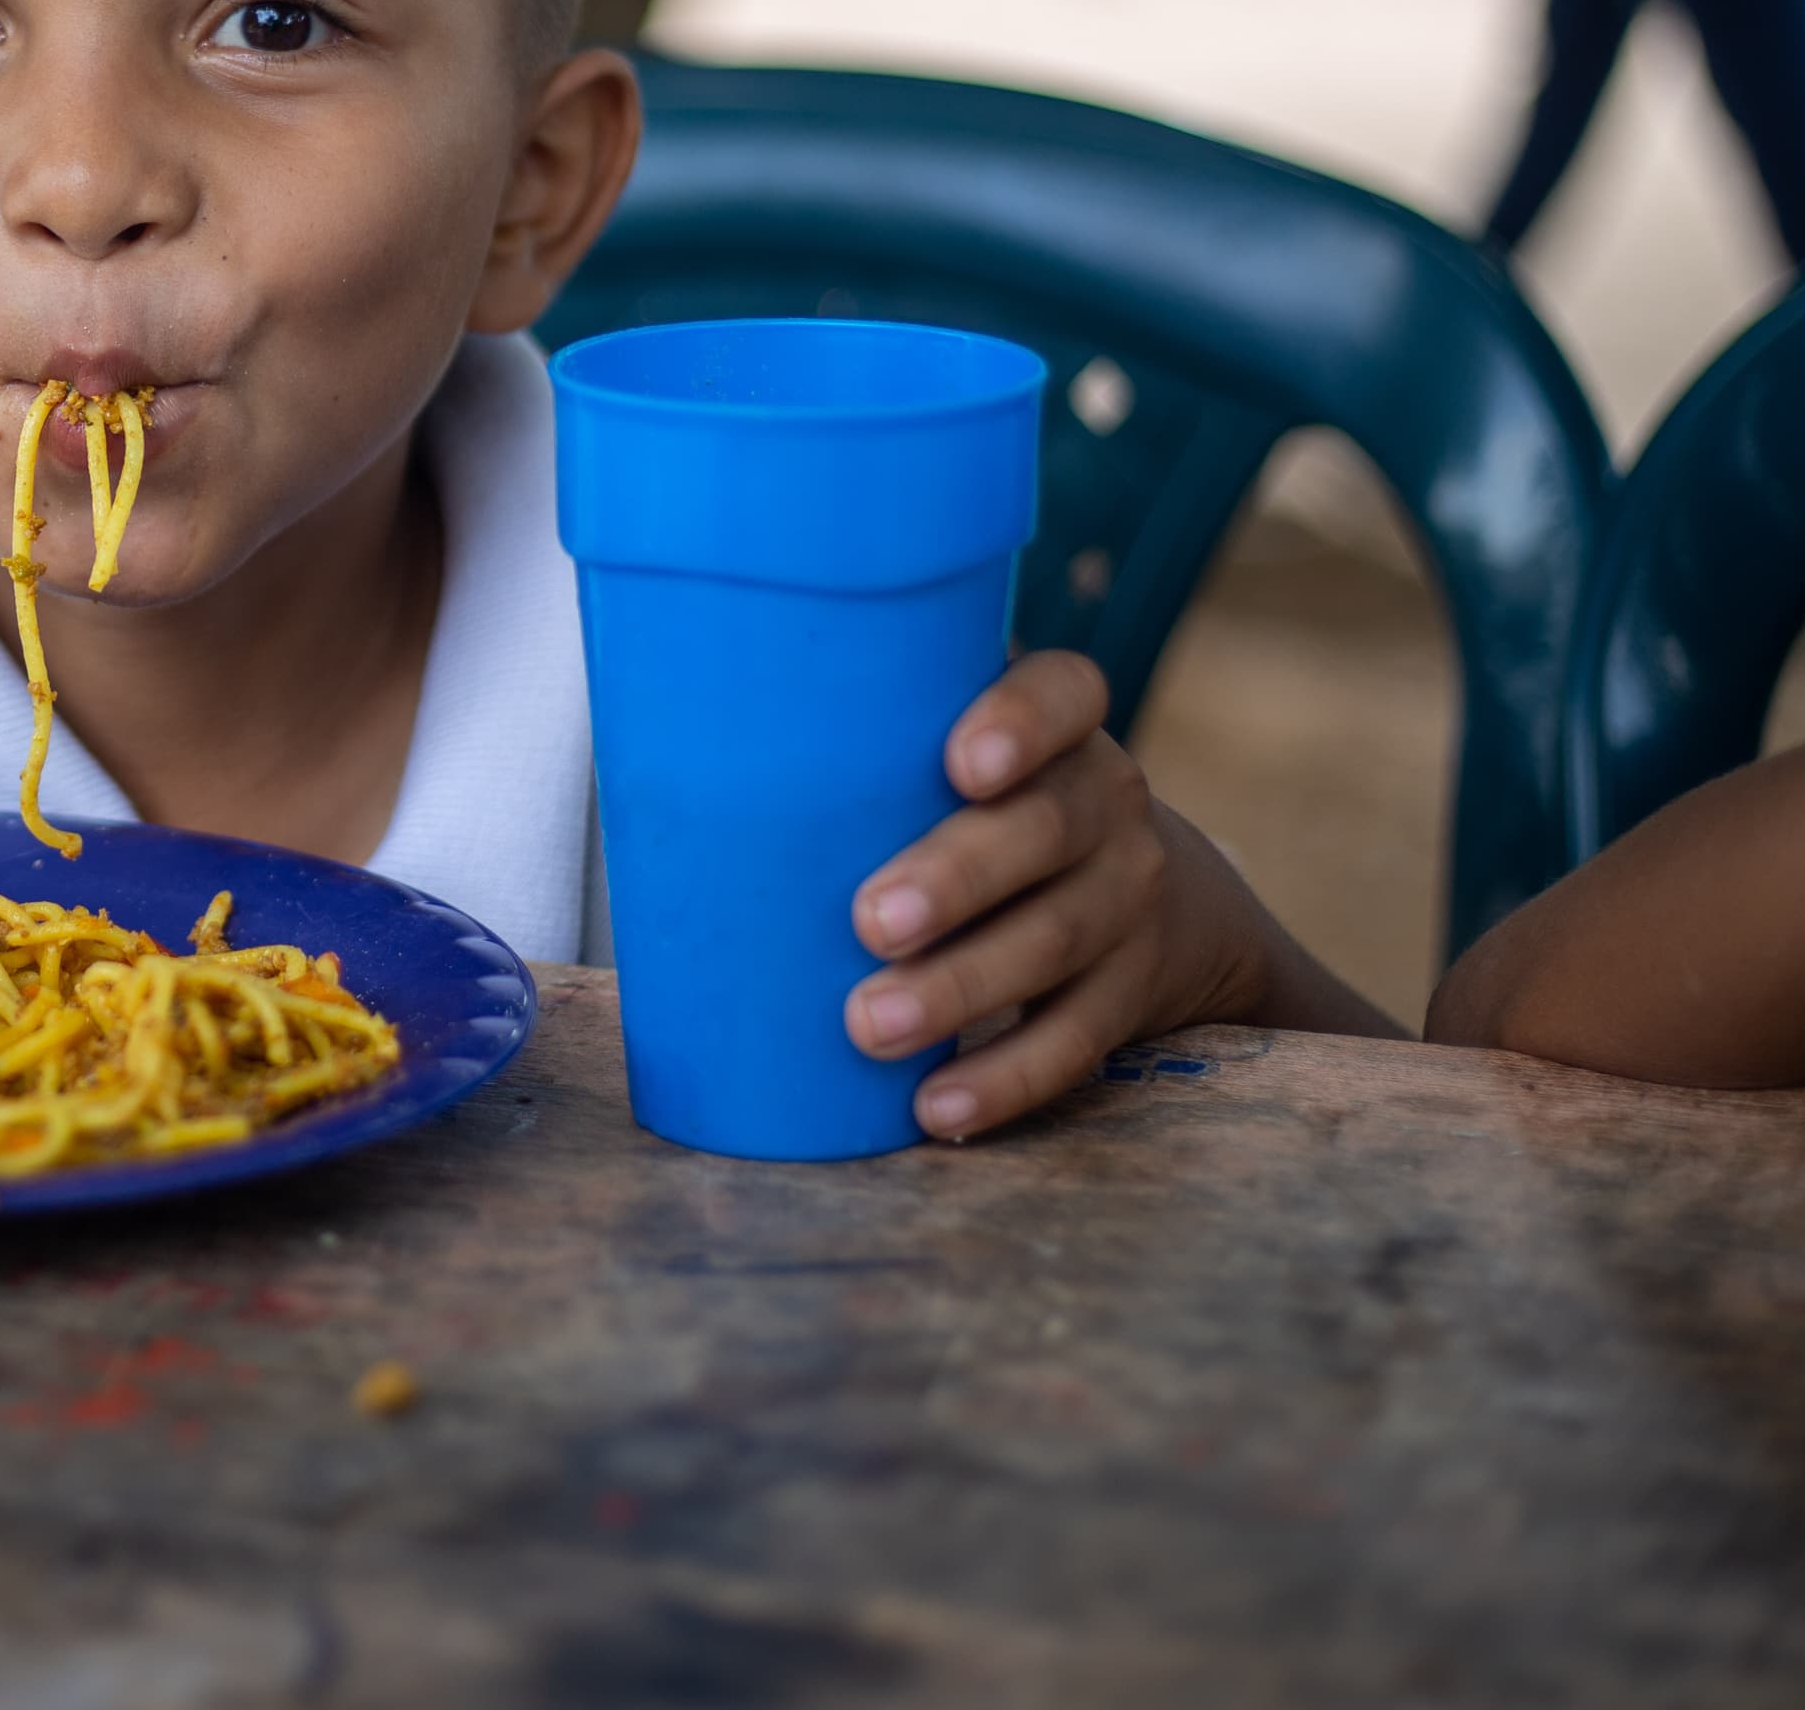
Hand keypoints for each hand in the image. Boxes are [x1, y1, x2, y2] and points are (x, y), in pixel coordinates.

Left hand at [839, 652, 1279, 1140]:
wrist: (1153, 904)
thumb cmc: (979, 814)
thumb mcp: (945, 757)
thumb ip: (855, 746)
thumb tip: (651, 745)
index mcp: (1059, 729)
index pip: (1064, 694)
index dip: (1022, 723)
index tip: (960, 763)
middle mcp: (1104, 804)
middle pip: (1048, 829)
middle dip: (958, 877)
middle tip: (869, 922)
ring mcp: (1128, 901)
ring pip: (1057, 941)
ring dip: (961, 989)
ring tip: (869, 1026)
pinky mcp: (1128, 994)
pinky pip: (1075, 1042)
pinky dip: (1004, 1082)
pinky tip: (934, 1109)